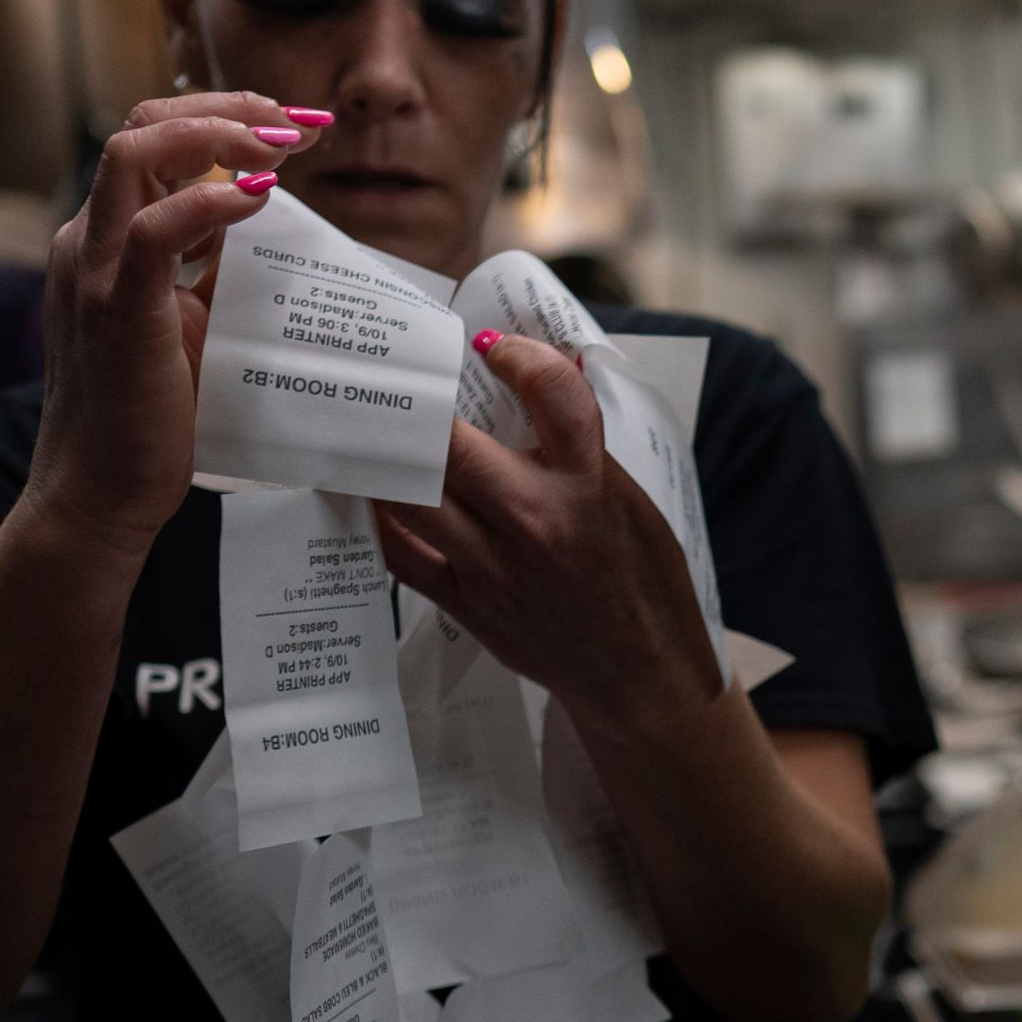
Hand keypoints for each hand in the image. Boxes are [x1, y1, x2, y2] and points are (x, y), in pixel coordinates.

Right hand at [22, 91, 318, 559]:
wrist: (102, 492)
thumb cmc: (152, 416)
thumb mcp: (193, 320)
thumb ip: (215, 267)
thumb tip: (272, 228)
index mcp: (108, 239)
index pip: (155, 140)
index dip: (223, 118)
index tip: (293, 129)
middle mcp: (91, 240)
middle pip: (145, 125)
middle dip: (225, 109)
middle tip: (296, 125)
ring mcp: (96, 270)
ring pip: (136, 154)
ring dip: (217, 136)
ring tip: (281, 147)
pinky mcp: (117, 310)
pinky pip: (154, 232)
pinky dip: (209, 203)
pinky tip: (258, 200)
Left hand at [372, 334, 721, 739]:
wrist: (640, 673)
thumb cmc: (643, 582)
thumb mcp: (630, 501)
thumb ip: (581, 449)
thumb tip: (540, 384)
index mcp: (589, 489)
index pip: (554, 395)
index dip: (521, 355)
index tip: (497, 348)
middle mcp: (537, 523)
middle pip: (451, 445)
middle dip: (422, 403)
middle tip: (408, 380)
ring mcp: (494, 567)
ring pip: (411, 495)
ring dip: (389, 455)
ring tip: (380, 428)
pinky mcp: (467, 603)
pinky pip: (401, 552)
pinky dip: (382, 516)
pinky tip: (378, 490)